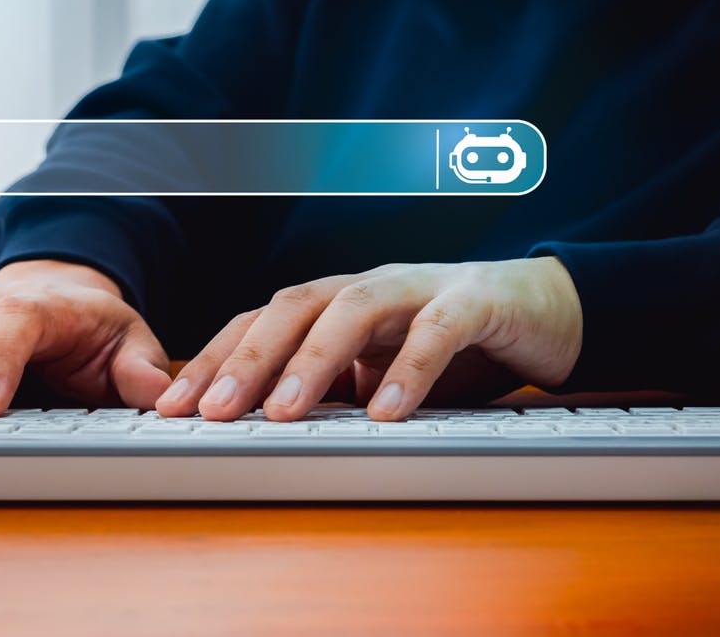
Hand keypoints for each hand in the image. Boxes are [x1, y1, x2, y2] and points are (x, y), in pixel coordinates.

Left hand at [156, 258, 581, 421]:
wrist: (546, 310)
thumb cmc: (454, 344)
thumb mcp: (380, 372)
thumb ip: (333, 391)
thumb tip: (264, 432)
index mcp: (337, 304)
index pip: (262, 322)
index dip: (215, 360)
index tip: (173, 409)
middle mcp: (368, 288)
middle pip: (293, 306)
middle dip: (248, 358)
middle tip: (211, 412)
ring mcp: (420, 286)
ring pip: (355, 308)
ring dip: (315, 358)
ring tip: (284, 412)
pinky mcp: (475, 300)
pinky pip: (438, 330)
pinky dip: (409, 369)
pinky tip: (384, 412)